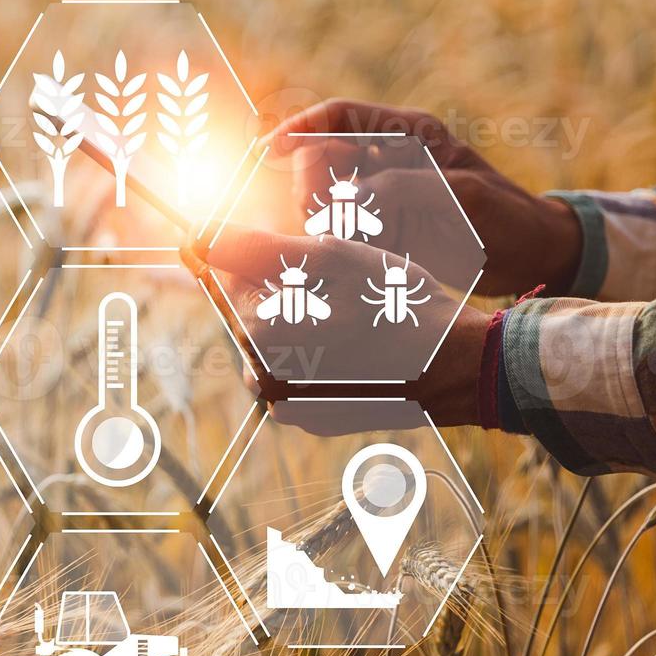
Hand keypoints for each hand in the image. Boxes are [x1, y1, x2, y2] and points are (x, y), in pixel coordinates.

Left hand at [199, 228, 491, 428]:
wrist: (454, 365)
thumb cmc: (397, 305)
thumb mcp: (333, 260)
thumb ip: (262, 248)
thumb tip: (202, 237)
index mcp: (259, 334)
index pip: (232, 279)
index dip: (271, 259)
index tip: (312, 260)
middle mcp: (261, 376)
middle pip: (253, 315)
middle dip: (285, 294)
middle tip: (340, 291)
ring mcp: (283, 403)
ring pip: (275, 344)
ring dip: (300, 326)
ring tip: (350, 320)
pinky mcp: (306, 418)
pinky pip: (294, 374)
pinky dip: (314, 357)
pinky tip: (352, 350)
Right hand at [268, 99, 582, 297]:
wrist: (533, 256)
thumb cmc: (506, 216)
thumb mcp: (460, 196)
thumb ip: (402, 188)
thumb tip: (347, 199)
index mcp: (407, 134)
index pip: (338, 116)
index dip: (299, 127)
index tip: (267, 149)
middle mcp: (387, 159)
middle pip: (321, 160)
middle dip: (313, 186)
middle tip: (325, 219)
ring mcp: (382, 195)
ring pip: (325, 199)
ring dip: (325, 220)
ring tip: (352, 240)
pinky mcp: (381, 229)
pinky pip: (341, 231)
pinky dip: (338, 243)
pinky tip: (353, 256)